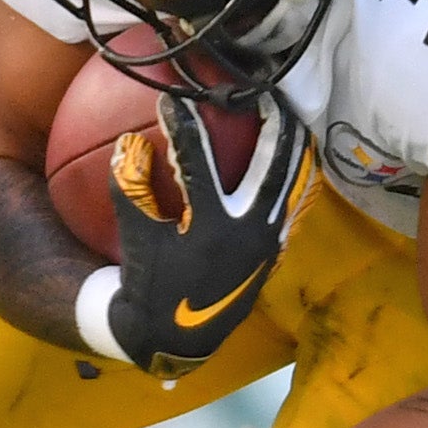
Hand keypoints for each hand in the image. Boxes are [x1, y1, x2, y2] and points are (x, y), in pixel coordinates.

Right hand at [107, 93, 301, 373]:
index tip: (172, 98)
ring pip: (294, 181)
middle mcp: (249, 231)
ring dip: (293, 145)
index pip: (198, 162)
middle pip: (273, 164)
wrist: (179, 336)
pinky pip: (295, 202)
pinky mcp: (276, 249)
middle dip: (272, 123)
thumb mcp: (134, 238)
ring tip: (289, 114)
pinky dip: (298, 175)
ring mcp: (269, 241)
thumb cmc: (151, 285)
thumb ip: (129, 189)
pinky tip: (296, 155)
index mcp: (210, 227)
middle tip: (263, 91)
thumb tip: (130, 142)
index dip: (183, 125)